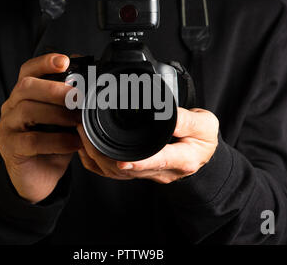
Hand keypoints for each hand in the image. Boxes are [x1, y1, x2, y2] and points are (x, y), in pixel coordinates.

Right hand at [0, 53, 81, 203]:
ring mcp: (7, 127)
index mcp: (25, 96)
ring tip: (79, 123)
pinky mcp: (9, 147)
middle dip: (55, 89)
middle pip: (25, 86)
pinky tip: (74, 143)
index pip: (28, 71)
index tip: (65, 61)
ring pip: (27, 110)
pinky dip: (57, 140)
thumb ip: (72, 103)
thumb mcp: (65, 120)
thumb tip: (91, 82)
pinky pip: (31, 140)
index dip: (44, 62)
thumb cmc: (53, 144)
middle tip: (79, 98)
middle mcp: (11, 107)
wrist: (39, 177)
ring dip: (58, 115)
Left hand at [77, 107, 218, 183]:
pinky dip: (95, 161)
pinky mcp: (138, 173)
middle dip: (103, 154)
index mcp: (181, 160)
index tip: (122, 161)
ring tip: (82, 133)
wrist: (201, 154)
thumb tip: (167, 112)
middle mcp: (161, 171)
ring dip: (96, 156)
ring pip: (116, 173)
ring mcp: (147, 174)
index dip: (140, 163)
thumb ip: (187, 121)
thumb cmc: (203, 139)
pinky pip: (112, 173)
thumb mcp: (205, 126)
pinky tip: (85, 147)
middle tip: (84, 130)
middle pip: (128, 170)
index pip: (158, 162)